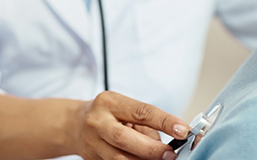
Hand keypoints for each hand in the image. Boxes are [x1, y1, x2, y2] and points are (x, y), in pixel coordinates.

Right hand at [71, 91, 188, 159]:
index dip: (164, 121)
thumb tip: (166, 144)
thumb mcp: (124, 108)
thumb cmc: (107, 114)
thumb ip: (145, 124)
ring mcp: (92, 143)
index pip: (141, 111)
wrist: (74, 125)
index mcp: (110, 102)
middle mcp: (98, 122)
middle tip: (170, 154)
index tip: (182, 130)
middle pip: (125, 138)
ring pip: (119, 158)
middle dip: (151, 149)